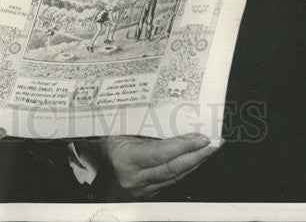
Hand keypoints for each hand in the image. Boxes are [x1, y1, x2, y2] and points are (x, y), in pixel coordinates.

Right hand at [92, 133, 218, 198]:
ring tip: (210, 149)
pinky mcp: (147, 193)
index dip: (184, 146)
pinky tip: (195, 159)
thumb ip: (140, 124)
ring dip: (195, 163)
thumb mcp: (116, 127)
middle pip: (173, 168)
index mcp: (126, 159)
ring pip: (175, 177)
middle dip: (197, 156)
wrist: (91, 162)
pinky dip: (185, 169)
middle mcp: (134, 178)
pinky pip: (171, 181)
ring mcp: (141, 189)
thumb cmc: (102, 140)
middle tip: (214, 143)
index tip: (201, 137)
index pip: (162, 154)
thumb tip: (169, 111)